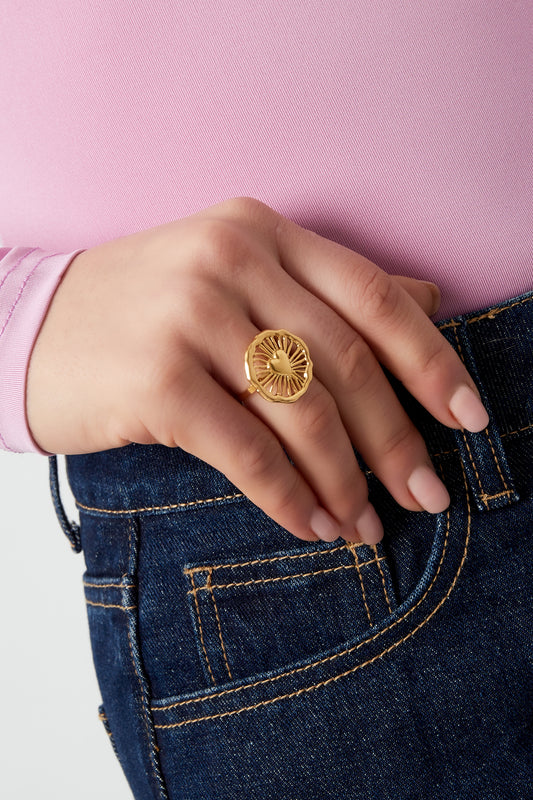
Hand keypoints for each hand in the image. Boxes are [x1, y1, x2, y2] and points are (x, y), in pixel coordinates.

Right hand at [26, 198, 487, 543]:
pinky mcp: (156, 378)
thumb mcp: (233, 277)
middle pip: (347, 362)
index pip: (374, 296)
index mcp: (262, 231)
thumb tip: (427, 302)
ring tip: (362, 525)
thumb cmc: (140, 310)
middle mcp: (231, 259)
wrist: (27, 329)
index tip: (469, 418)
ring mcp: (191, 315)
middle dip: (397, 440)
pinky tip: (308, 524)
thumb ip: (325, 289)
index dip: (433, 362)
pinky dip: (288, 497)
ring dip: (345, 481)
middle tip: (426, 494)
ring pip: (303, 411)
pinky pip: (248, 451)